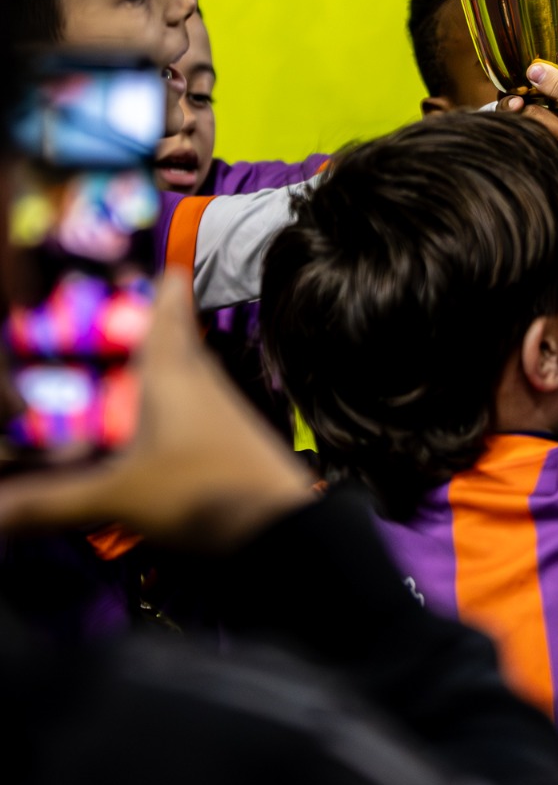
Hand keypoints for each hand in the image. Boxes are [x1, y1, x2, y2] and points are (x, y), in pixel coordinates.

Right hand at [0, 273, 312, 552]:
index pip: (168, 314)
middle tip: (147, 292)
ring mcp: (222, 407)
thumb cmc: (201, 491)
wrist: (280, 526)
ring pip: (192, 365)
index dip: (164, 285)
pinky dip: (179, 389)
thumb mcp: (116, 497)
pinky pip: (199, 397)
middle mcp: (201, 380)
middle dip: (162, 314)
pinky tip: (169, 408)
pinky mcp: (232, 435)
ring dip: (171, 350)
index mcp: (173, 374)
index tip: (163, 258)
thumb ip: (51, 503)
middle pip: (180, 335)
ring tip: (148, 343)